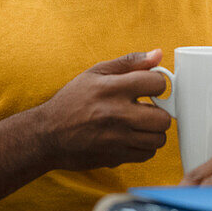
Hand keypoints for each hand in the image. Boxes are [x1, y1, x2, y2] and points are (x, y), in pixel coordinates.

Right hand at [35, 49, 171, 170]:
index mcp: (113, 89)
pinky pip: (148, 154)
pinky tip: (132, 137)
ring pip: (159, 138)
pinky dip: (144, 147)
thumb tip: (158, 54)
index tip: (149, 88)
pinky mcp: (116, 157)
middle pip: (163, 117)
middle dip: (159, 111)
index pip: (157, 83)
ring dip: (153, 131)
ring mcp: (118, 138)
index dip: (157, 83)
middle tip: (146, 109)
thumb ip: (129, 62)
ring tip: (139, 124)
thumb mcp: (96, 73)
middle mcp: (118, 114)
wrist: (48, 134)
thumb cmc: (72, 100)